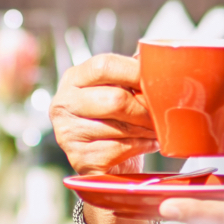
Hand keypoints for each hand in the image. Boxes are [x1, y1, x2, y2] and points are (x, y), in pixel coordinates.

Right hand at [49, 54, 157, 176]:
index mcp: (73, 79)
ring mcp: (67, 133)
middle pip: (115, 99)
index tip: (156, 81)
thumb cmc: (119, 119)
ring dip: (147, 130)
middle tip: (160, 114)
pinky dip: (141, 147)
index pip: (103, 66)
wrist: (111, 162)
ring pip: (121, 127)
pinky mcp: (80, 158)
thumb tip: (153, 61)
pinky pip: (120, 149)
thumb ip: (132, 74)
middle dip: (145, 109)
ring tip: (153, 129)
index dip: (135, 72)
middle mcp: (63, 104)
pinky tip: (145, 144)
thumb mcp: (120, 89)